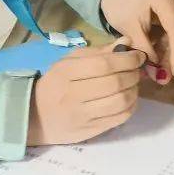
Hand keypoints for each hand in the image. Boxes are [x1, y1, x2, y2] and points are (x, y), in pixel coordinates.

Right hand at [26, 40, 146, 144]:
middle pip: (115, 83)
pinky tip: (129, 98)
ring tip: (133, 83)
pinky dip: (131, 106)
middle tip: (137, 70)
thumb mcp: (69, 62)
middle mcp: (73, 95)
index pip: (104, 65)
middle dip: (133, 74)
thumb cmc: (56, 83)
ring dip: (134, 90)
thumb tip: (128, 42)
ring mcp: (81, 116)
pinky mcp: (89, 132)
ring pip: (120, 102)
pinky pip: (119, 118)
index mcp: (66, 73)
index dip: (127, 59)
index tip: (138, 56)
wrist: (35, 116)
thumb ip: (99, 52)